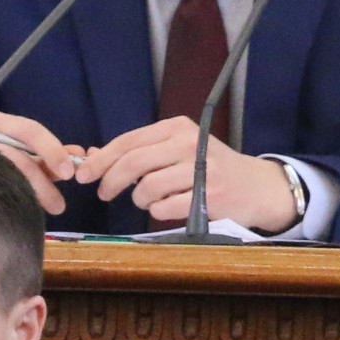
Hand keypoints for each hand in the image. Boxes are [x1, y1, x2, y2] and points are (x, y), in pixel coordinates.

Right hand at [0, 114, 81, 216]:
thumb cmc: (1, 161)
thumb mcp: (26, 153)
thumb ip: (47, 156)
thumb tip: (76, 155)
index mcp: (0, 123)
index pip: (30, 132)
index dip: (53, 151)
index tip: (69, 172)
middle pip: (17, 157)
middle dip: (42, 182)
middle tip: (60, 205)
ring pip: (6, 175)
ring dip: (32, 195)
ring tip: (49, 211)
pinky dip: (15, 200)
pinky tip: (26, 210)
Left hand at [76, 117, 300, 231]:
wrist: (255, 186)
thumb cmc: (209, 168)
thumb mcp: (177, 149)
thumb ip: (138, 151)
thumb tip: (92, 154)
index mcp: (177, 127)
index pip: (128, 141)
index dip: (101, 159)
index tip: (83, 174)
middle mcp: (189, 143)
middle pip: (133, 163)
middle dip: (110, 181)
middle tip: (104, 194)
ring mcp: (201, 170)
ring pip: (147, 187)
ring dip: (140, 199)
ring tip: (148, 200)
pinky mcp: (209, 196)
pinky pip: (164, 208)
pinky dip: (158, 211)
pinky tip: (167, 208)